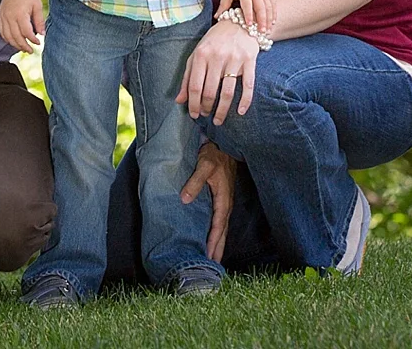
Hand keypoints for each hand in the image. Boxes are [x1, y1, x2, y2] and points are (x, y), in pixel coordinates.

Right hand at [0, 0, 44, 52]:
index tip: (38, 43)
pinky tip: (13, 41)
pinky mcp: (0, 16)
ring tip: (23, 48)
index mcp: (20, 14)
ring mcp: (3, 17)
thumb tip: (42, 34)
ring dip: (15, 44)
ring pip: (7, 36)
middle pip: (16, 37)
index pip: (26, 33)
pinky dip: (7, 38)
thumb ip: (39, 21)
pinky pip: (2, 31)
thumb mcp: (37, 6)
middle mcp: (10, 17)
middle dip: (24, 46)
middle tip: (31, 51)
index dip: (33, 40)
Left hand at [175, 19, 258, 123]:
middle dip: (207, 108)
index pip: (194, 85)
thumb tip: (179, 101)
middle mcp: (217, 56)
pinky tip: (240, 112)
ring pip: (227, 92)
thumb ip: (187, 77)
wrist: (239, 22)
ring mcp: (234, 59)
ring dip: (222, 110)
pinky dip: (245, 102)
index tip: (194, 114)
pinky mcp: (250, 60)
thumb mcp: (197, 54)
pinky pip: (248, 86)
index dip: (193, 103)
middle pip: (210, 91)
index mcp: (201, 54)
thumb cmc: (214, 42)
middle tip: (207, 115)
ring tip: (218, 119)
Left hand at [180, 142, 238, 261]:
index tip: (209, 255)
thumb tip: (184, 199)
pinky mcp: (222, 199)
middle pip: (222, 231)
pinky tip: (213, 238)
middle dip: (218, 249)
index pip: (218, 225)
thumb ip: (195, 182)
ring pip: (222, 228)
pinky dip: (218, 233)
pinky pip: (221, 221)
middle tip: (213, 266)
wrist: (223, 145)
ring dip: (219, 243)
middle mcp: (226, 203)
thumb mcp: (204, 166)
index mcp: (224, 198)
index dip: (214, 241)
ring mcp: (225, 202)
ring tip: (213, 259)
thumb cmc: (214, 154)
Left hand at [218, 0, 274, 32]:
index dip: (248, 15)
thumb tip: (217, 17)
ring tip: (267, 30)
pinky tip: (273, 21)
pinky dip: (274, 13)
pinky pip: (273, 3)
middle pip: (261, 7)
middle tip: (261, 32)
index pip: (247, 4)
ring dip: (269, 19)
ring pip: (269, 6)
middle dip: (262, 20)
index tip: (249, 25)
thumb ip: (223, 5)